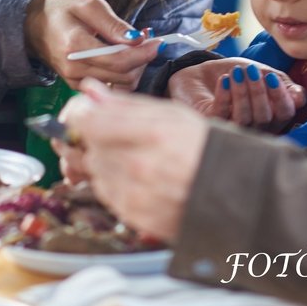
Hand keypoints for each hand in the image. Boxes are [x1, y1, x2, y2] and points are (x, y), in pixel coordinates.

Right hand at [24, 0, 159, 90]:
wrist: (33, 28)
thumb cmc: (61, 12)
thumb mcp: (89, 6)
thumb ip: (114, 24)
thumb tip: (138, 39)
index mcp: (75, 45)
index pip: (118, 60)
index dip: (144, 53)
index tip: (158, 42)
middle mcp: (74, 68)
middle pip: (123, 75)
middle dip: (142, 60)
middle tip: (148, 41)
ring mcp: (75, 81)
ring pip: (120, 84)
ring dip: (135, 67)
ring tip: (135, 47)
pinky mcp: (78, 86)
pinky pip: (111, 87)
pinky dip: (124, 74)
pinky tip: (123, 57)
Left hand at [61, 78, 209, 241]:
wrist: (229, 191)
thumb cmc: (201, 147)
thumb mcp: (169, 113)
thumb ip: (125, 103)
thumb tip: (89, 90)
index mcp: (151, 133)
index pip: (88, 121)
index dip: (77, 114)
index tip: (81, 111)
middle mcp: (140, 166)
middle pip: (86, 146)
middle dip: (91, 136)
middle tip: (109, 132)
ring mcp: (135, 194)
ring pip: (93, 169)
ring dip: (102, 159)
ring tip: (130, 154)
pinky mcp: (133, 215)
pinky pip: (104, 193)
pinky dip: (112, 181)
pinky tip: (134, 175)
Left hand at [169, 57, 305, 131]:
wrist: (201, 75)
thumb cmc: (235, 76)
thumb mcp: (263, 73)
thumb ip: (282, 83)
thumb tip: (300, 98)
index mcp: (271, 117)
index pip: (285, 115)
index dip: (281, 97)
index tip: (272, 77)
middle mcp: (254, 129)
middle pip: (265, 118)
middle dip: (259, 92)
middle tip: (250, 70)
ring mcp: (232, 130)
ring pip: (244, 119)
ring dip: (241, 92)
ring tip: (235, 72)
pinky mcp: (211, 126)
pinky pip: (222, 114)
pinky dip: (225, 95)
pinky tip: (224, 80)